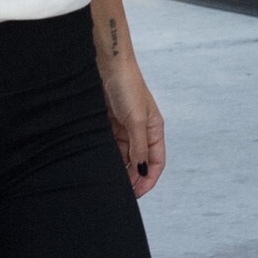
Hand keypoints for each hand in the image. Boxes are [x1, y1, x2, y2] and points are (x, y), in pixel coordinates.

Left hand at [101, 58, 164, 197]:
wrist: (108, 64)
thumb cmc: (127, 87)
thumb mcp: (135, 119)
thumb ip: (138, 146)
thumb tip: (140, 170)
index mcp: (154, 130)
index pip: (156, 162)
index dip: (148, 179)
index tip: (137, 193)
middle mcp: (141, 131)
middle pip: (139, 162)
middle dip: (132, 178)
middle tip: (120, 192)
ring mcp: (126, 128)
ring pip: (124, 156)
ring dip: (119, 168)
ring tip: (109, 182)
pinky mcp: (110, 124)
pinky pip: (111, 146)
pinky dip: (108, 157)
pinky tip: (101, 165)